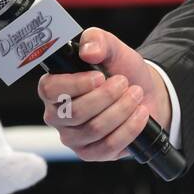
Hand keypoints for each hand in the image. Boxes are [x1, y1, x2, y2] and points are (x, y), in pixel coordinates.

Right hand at [36, 28, 171, 160]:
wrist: (143, 92)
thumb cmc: (120, 70)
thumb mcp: (112, 48)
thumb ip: (97, 40)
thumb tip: (88, 52)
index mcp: (53, 88)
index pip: (50, 89)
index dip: (75, 84)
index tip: (99, 76)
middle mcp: (57, 115)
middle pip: (75, 112)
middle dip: (106, 96)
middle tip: (124, 82)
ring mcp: (73, 137)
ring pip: (94, 129)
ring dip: (121, 109)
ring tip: (135, 94)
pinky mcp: (91, 153)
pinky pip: (108, 146)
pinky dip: (129, 128)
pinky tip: (140, 114)